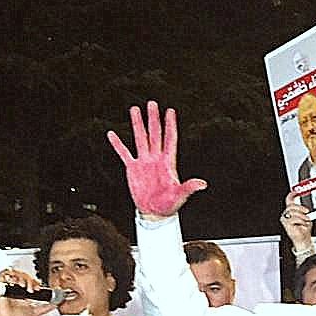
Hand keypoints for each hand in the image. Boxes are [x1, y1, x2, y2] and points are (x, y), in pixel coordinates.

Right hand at [0, 268, 57, 315]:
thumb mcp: (37, 311)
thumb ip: (48, 307)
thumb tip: (58, 303)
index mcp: (24, 291)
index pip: (30, 279)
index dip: (35, 281)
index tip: (38, 288)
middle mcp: (16, 287)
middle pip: (24, 274)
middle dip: (30, 280)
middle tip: (33, 289)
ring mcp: (9, 286)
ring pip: (16, 272)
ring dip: (22, 277)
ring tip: (24, 286)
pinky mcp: (2, 286)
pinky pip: (4, 274)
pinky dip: (11, 275)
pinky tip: (16, 283)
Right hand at [108, 101, 206, 218]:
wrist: (155, 212)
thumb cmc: (170, 204)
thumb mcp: (180, 195)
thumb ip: (189, 187)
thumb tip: (203, 184)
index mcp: (168, 162)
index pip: (169, 138)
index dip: (170, 125)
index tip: (170, 110)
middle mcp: (156, 158)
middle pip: (154, 134)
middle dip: (153, 118)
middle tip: (152, 103)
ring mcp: (144, 162)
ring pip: (140, 138)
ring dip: (137, 124)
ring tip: (134, 109)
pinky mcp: (133, 168)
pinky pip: (124, 153)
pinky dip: (118, 144)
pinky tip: (112, 134)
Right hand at [281, 193, 314, 253]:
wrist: (303, 239)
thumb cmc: (304, 229)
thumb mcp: (306, 216)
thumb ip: (305, 209)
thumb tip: (307, 204)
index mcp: (291, 210)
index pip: (289, 200)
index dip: (291, 194)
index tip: (295, 190)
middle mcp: (286, 214)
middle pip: (290, 205)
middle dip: (300, 207)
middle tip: (307, 211)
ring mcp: (285, 219)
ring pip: (292, 211)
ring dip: (302, 216)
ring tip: (306, 221)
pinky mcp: (286, 224)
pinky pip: (293, 218)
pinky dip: (300, 221)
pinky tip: (302, 224)